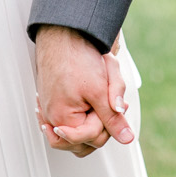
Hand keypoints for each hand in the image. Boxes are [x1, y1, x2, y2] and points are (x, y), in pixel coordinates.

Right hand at [34, 26, 132, 157]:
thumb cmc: (78, 58)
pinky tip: (86, 106)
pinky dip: (79, 118)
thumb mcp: (101, 90)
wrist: (63, 34)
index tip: (107, 106)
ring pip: (76, 133)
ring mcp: (49, 112)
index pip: (91, 139)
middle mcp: (51, 119)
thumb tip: (127, 138)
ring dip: (90, 123)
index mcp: (62, 119)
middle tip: (104, 101)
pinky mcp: (50, 104)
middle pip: (82, 142)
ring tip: (97, 103)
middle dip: (99, 124)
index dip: (106, 124)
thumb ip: (113, 119)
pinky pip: (66, 122)